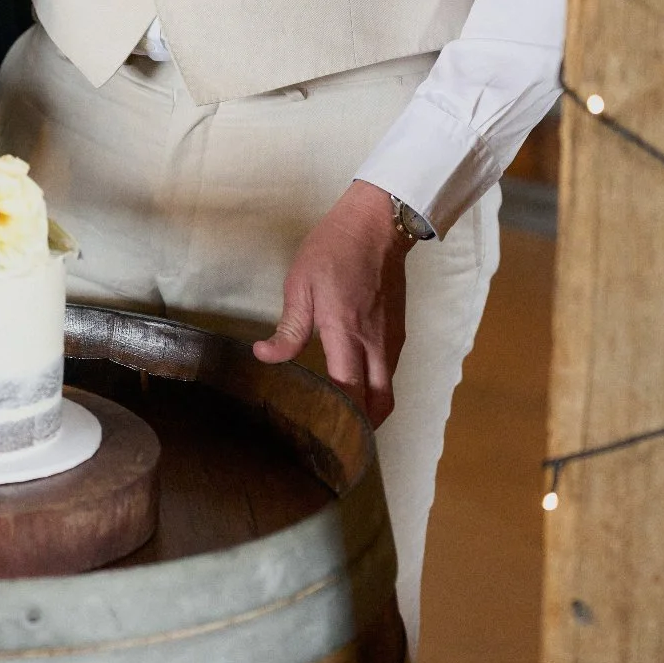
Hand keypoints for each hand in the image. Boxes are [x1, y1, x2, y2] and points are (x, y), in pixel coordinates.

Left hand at [252, 180, 411, 427]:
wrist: (377, 224)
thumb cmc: (333, 250)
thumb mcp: (300, 284)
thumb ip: (288, 328)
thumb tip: (264, 357)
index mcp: (346, 333)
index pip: (350, 393)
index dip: (340, 421)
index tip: (323, 437)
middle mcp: (375, 344)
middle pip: (379, 404)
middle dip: (362, 427)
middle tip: (337, 437)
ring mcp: (392, 339)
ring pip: (388, 390)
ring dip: (371, 408)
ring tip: (343, 417)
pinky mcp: (399, 332)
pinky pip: (391, 371)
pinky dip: (378, 387)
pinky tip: (357, 384)